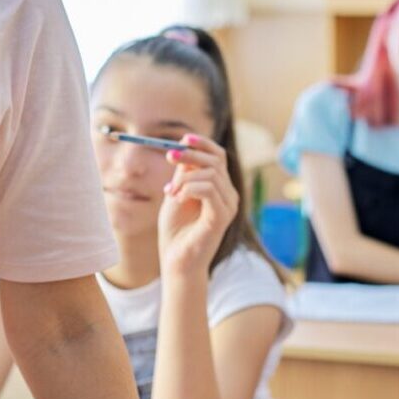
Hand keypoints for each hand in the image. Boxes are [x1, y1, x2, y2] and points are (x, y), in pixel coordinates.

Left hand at [158, 134, 238, 277]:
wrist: (176, 260)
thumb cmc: (176, 229)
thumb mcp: (177, 191)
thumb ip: (185, 172)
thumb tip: (185, 145)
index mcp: (220, 187)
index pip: (219, 156)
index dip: (203, 144)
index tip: (184, 138)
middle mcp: (229, 194)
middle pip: (216, 160)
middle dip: (191, 154)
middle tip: (170, 156)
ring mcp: (228, 206)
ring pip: (210, 174)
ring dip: (184, 178)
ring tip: (171, 192)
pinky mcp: (222, 217)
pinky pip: (208, 190)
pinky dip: (189, 189)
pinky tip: (177, 198)